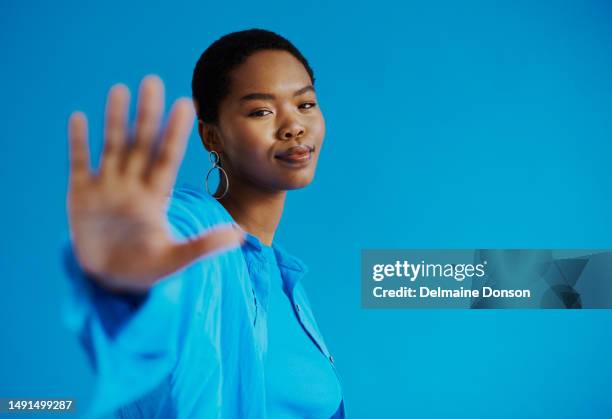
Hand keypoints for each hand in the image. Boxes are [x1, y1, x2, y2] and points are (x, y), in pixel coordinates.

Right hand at [66, 75, 243, 292]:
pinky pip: (79, 164)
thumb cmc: (146, 271)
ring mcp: (107, 189)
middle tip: (153, 81)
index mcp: (156, 198)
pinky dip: (78, 144)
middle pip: (141, 144)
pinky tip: (78, 117)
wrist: (111, 283)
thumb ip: (204, 246)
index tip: (187, 104)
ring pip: (112, 147)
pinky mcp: (81, 196)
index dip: (176, 133)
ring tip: (120, 89)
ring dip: (115, 120)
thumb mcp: (176, 260)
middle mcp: (133, 187)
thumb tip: (241, 235)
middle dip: (147, 115)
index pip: (167, 159)